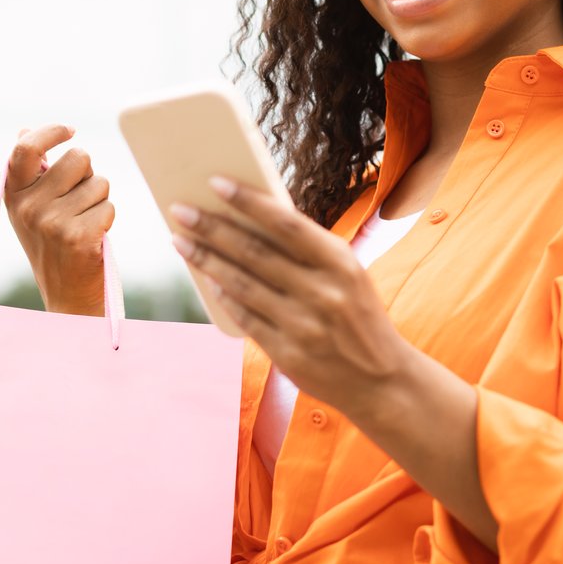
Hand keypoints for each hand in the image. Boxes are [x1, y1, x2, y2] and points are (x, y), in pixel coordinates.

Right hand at [3, 124, 114, 315]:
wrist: (67, 297)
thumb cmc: (53, 246)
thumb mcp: (31, 209)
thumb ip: (30, 172)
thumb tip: (24, 130)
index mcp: (14, 196)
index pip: (25, 149)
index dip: (50, 132)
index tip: (70, 130)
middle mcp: (28, 208)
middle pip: (78, 158)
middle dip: (88, 174)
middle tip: (79, 201)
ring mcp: (52, 222)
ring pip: (99, 183)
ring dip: (99, 200)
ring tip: (84, 223)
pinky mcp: (78, 236)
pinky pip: (109, 206)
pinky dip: (107, 219)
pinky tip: (93, 237)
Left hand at [166, 176, 410, 417]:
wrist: (382, 380)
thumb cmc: (358, 315)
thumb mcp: (348, 274)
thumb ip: (309, 251)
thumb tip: (252, 220)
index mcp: (341, 262)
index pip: (286, 223)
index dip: (249, 202)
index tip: (216, 183)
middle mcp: (322, 292)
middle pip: (254, 252)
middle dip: (212, 228)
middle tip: (180, 210)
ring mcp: (304, 325)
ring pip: (242, 284)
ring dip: (206, 260)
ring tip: (181, 241)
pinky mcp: (289, 354)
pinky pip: (246, 318)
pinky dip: (224, 297)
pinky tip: (207, 280)